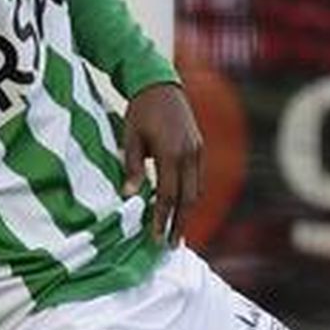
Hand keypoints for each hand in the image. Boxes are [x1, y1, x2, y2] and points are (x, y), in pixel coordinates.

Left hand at [121, 82, 203, 245]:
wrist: (160, 85)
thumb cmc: (140, 111)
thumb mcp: (130, 137)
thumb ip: (132, 166)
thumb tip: (129, 195)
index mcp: (170, 152)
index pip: (168, 195)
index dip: (162, 218)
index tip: (155, 237)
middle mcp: (189, 154)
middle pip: (187, 199)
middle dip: (179, 224)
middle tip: (170, 245)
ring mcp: (197, 150)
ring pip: (196, 190)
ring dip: (187, 212)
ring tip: (176, 231)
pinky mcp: (199, 147)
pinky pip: (197, 178)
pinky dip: (190, 195)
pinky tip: (180, 206)